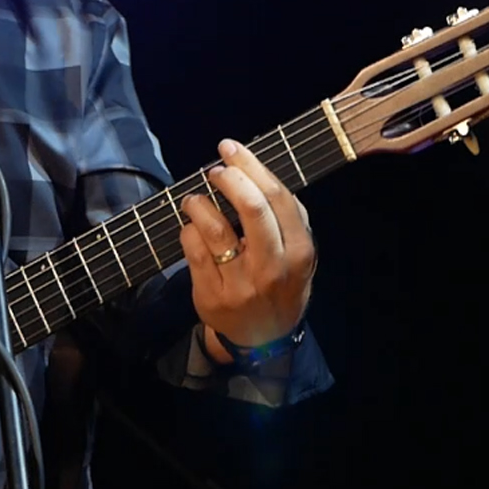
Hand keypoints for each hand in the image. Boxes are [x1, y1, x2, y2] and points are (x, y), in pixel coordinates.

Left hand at [179, 139, 315, 358]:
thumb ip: (290, 219)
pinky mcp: (212, 296)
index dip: (251, 166)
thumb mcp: (300, 256)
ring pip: (215, 229)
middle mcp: (272, 268)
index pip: (278, 198)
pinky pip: (193, 251)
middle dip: (229, 178)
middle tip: (215, 170)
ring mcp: (240, 284)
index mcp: (299, 252)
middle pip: (252, 208)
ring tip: (195, 199)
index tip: (231, 149)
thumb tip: (257, 173)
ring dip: (199, 203)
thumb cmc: (281, 285)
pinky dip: (188, 229)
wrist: (266, 339)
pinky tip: (191, 226)